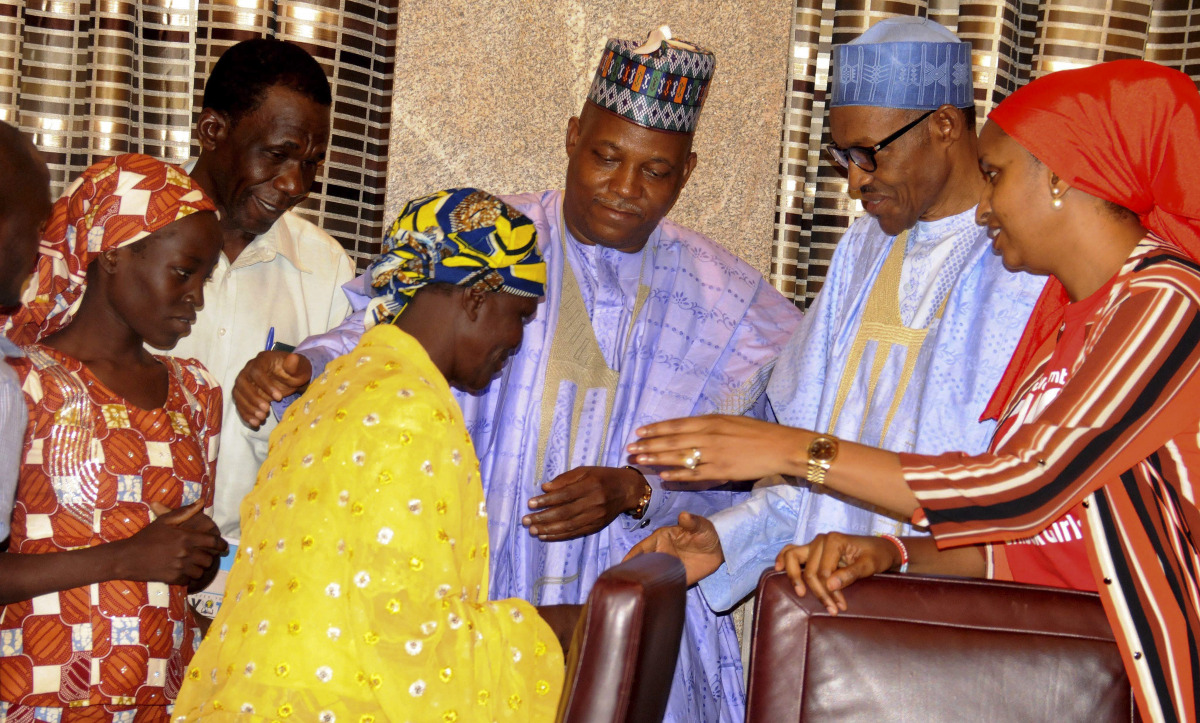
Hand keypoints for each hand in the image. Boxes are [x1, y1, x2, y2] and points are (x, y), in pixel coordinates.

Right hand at [115, 501, 227, 585]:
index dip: (221, 545)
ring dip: (198, 569)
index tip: (223, 547)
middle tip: (202, 556)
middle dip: (207, 558)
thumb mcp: (164, 521)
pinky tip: (181, 572)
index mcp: (185, 537)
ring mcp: (179, 567)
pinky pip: (189, 580)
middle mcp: (185, 553)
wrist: (127, 557)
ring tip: (192, 565)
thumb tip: (201, 502)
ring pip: (200, 572)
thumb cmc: (146, 537)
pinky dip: (187, 577)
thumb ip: (185, 512)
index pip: (213, 542)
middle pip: (208, 559)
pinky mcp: (173, 579)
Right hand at [232, 351, 311, 428]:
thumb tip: (293, 358)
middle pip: (243, 383)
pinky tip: (255, 423)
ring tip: (261, 418)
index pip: (257, 371)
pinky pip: (239, 404)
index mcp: (262, 360)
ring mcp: (244, 382)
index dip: (265, 385)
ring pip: (238, 394)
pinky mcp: (243, 394)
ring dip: (248, 408)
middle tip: (266, 410)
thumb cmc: (295, 371)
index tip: (279, 398)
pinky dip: (245, 414)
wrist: (291, 377)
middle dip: (253, 398)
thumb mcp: (300, 367)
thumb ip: (295, 365)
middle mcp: (248, 370)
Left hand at [522, 466, 646, 541]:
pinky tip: (546, 536)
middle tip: (526, 520)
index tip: (530, 503)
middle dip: (543, 517)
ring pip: (569, 526)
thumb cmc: (603, 477)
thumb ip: (565, 478)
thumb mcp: (585, 471)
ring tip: (532, 530)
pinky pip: (575, 533)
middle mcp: (594, 502)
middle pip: (565, 512)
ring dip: (548, 530)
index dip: (547, 500)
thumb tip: (545, 488)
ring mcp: (596, 517)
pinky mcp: (596, 526)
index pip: (565, 495)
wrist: (627, 490)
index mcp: (591, 485)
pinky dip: (559, 536)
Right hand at [623, 512, 723, 584]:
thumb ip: (691, 522)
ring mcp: (667, 567)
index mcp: (660, 539)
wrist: (721, 549)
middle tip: (622, 584)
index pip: (641, 549)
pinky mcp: (676, 578)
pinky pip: (663, 585)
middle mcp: (660, 554)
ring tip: (631, 593)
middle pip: (641, 564)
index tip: (622, 566)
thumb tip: (684, 515)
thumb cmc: (706, 533)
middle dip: (631, 572)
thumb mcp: (701, 526)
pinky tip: (648, 598)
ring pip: (650, 575)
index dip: (631, 557)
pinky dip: (656, 591)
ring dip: (642, 583)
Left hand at [627, 414, 806, 482]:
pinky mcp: (721, 472)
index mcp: (711, 421)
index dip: (656, 429)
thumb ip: (709, 426)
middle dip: (649, 445)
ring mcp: (713, 455)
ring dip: (657, 460)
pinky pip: (694, 474)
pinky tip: (663, 477)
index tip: (638, 431)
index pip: (676, 425)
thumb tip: (690, 429)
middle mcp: (708, 436)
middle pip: (672, 441)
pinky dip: (677, 475)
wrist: (780, 447)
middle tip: (630, 448)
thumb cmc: (757, 432)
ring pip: (679, 458)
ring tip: (639, 461)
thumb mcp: (730, 421)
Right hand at [774, 532, 899, 614]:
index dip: (830, 592)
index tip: (840, 606)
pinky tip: (778, 569)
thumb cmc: (875, 555)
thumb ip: (849, 574)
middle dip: (819, 592)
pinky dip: (783, 559)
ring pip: (793, 558)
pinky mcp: (811, 549)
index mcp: (834, 541)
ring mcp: (814, 543)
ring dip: (796, 578)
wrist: (879, 548)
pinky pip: (791, 551)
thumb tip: (830, 585)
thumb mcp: (868, 566)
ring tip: (801, 593)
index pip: (823, 571)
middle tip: (831, 609)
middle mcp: (820, 540)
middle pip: (810, 570)